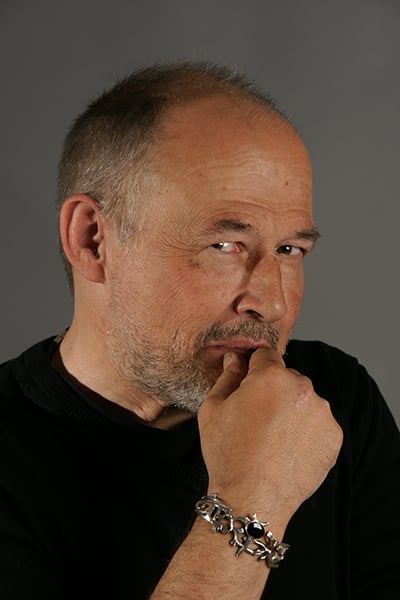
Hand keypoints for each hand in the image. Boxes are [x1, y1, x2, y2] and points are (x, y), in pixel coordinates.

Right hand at [198, 348, 342, 526]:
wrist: (252, 499)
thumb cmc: (227, 454)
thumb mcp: (213, 409)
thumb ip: (227, 377)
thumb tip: (235, 358)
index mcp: (271, 377)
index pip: (265, 354)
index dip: (253, 368)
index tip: (247, 385)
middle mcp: (302, 388)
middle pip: (286, 377)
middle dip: (273, 389)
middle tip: (257, 418)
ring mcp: (322, 413)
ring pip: (304, 399)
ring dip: (291, 409)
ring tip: (273, 438)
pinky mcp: (333, 436)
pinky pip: (318, 422)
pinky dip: (306, 431)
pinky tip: (287, 448)